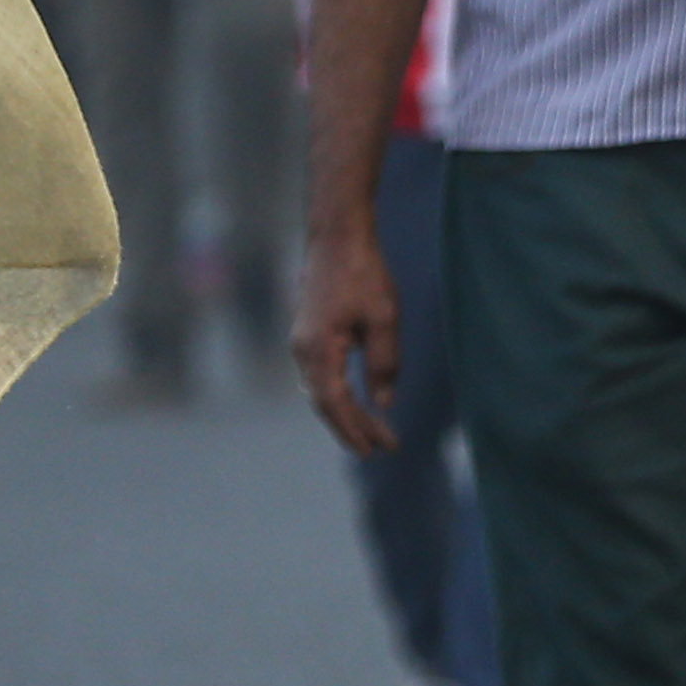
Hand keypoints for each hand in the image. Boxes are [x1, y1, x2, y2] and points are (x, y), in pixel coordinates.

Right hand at [293, 218, 403, 456]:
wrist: (336, 236)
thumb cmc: (363, 273)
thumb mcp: (384, 318)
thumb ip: (383, 363)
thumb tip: (382, 403)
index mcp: (318, 349)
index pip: (334, 403)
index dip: (355, 429)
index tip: (377, 449)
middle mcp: (302, 351)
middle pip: (325, 403)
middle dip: (353, 427)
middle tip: (384, 447)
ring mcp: (301, 343)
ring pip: (321, 391)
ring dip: (347, 413)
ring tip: (374, 431)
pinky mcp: (307, 334)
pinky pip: (320, 376)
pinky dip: (338, 394)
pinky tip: (357, 400)